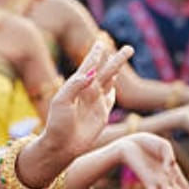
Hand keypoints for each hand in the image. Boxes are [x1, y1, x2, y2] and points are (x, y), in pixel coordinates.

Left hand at [44, 42, 133, 158]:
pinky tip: (115, 81)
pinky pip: (110, 98)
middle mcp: (87, 92)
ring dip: (117, 70)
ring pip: (110, 81)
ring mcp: (95, 102)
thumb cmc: (58, 123)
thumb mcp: (61, 102)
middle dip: (116, 60)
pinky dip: (114, 88)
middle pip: (105, 71)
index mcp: (76, 86)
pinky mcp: (102, 114)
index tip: (100, 43)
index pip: (88, 66)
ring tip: (122, 58)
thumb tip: (90, 73)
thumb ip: (74, 86)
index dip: (95, 54)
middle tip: (130, 47)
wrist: (62, 145)